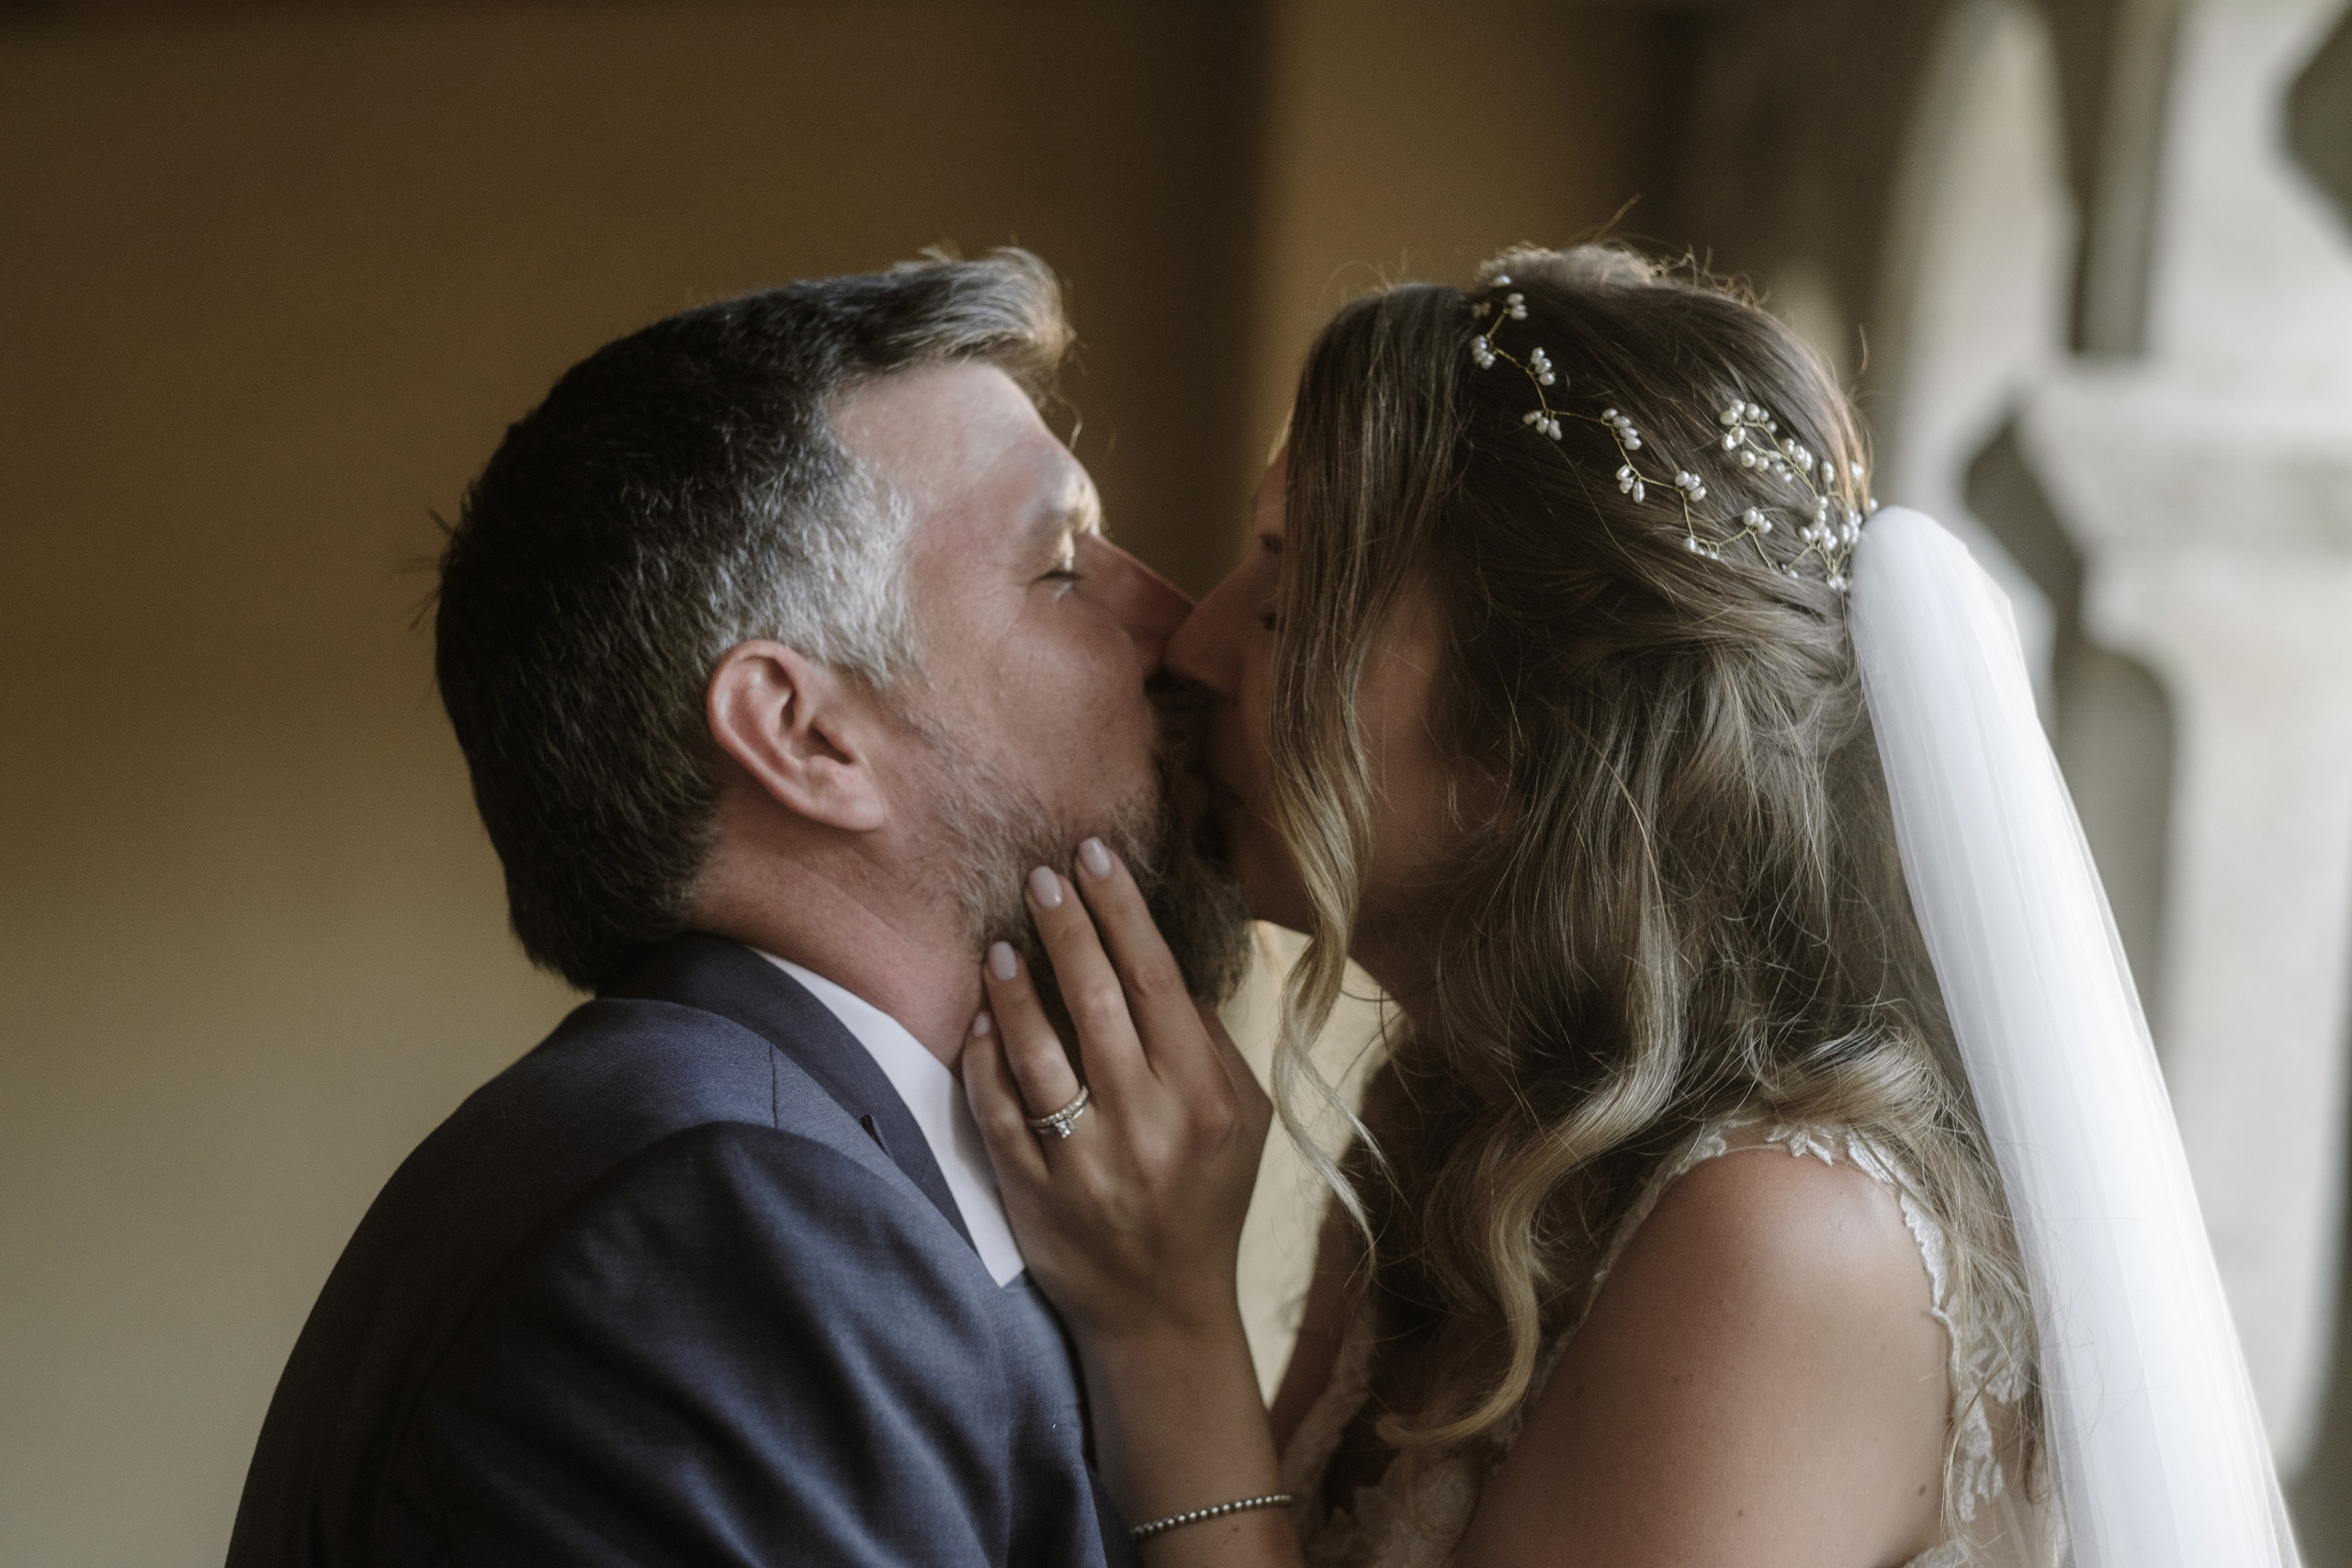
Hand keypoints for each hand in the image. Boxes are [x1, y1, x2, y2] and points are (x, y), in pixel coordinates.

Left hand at [960, 836, 1271, 1347]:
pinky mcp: (1033, 1196)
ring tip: (1000, 943)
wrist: (1164, 1313)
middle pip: (1095, 999)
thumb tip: (1157, 964)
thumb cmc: (1207, 1198)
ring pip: (1037, 1052)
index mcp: (1202, 1096)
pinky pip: (997, 1110)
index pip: (1156, 979)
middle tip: (1040, 876)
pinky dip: (983, 1058)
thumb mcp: (1242, 1120)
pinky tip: (978, 1018)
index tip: (1093, 856)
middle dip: (1066, 926)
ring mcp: (1085, 1163)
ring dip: (1014, 988)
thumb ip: (1209, 1043)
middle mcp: (1147, 1124)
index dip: (1122, 910)